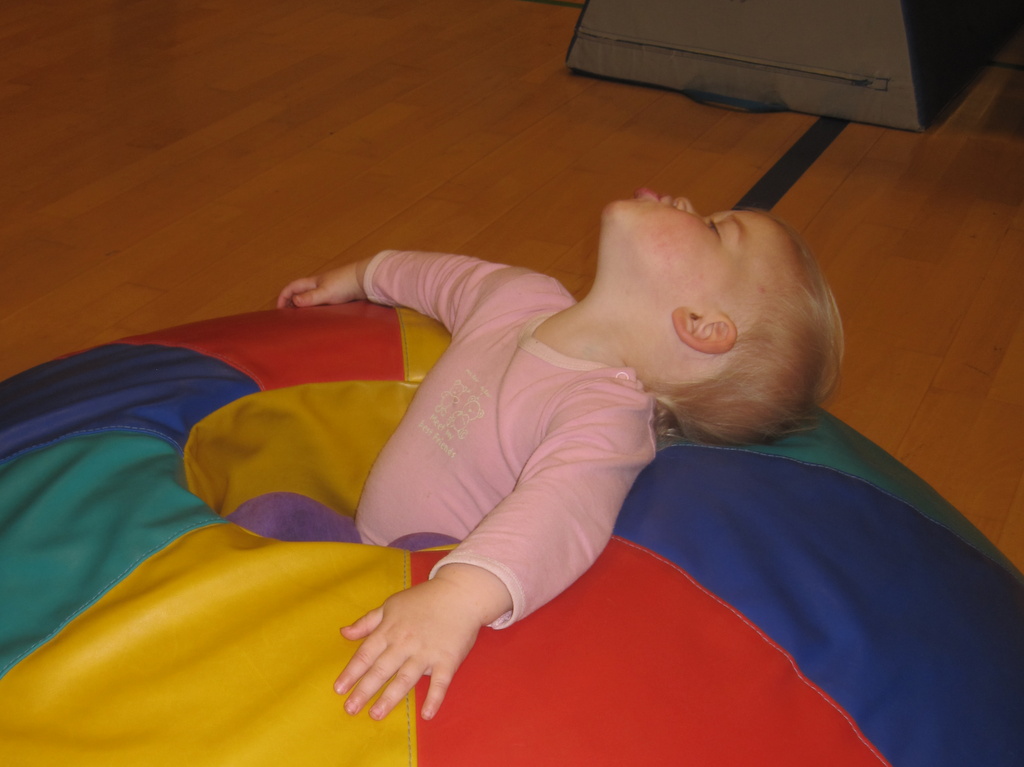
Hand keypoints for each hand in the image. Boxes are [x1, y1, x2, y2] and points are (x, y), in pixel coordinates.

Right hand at [276, 260, 368, 308]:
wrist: (367, 279)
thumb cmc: (346, 283)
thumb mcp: (326, 292)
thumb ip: (310, 298)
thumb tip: (294, 302)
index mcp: (313, 282)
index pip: (291, 287)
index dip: (283, 297)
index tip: (279, 310)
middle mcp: (319, 284)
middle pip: (299, 292)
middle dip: (291, 303)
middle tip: (288, 317)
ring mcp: (329, 289)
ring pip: (310, 297)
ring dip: (303, 306)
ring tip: (301, 319)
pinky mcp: (338, 295)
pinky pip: (321, 302)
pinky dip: (316, 308)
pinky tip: (320, 317)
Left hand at [334, 564, 511, 720]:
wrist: (460, 593)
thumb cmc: (423, 599)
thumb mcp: (391, 605)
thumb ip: (367, 622)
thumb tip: (344, 633)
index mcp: (389, 630)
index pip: (366, 654)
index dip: (352, 672)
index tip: (339, 689)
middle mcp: (405, 643)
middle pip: (381, 669)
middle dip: (364, 690)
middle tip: (350, 709)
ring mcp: (426, 652)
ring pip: (405, 678)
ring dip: (390, 697)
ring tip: (376, 714)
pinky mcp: (447, 659)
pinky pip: (440, 682)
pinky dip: (434, 698)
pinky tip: (427, 714)